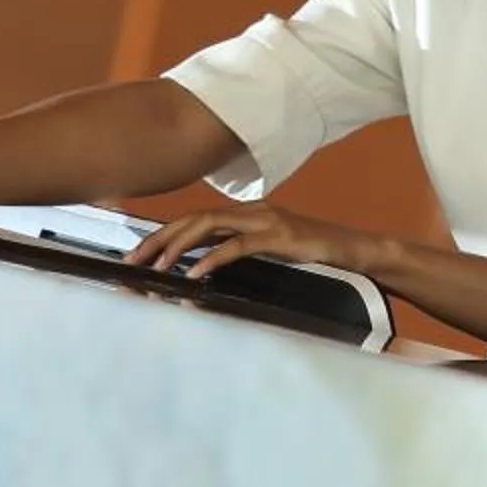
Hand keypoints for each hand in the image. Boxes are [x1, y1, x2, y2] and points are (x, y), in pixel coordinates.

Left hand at [128, 202, 384, 280]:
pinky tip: (196, 275)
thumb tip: (206, 269)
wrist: (353, 249)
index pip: (195, 219)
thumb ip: (241, 251)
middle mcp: (250, 211)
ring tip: (158, 266)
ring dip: (179, 246)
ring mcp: (264, 220)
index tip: (139, 254)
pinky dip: (213, 259)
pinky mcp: (278, 237)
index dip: (164, 235)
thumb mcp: (270, 249)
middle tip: (134, 260)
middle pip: (193, 218)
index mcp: (245, 213)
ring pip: (209, 225)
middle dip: (160, 238)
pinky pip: (237, 246)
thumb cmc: (311, 253)